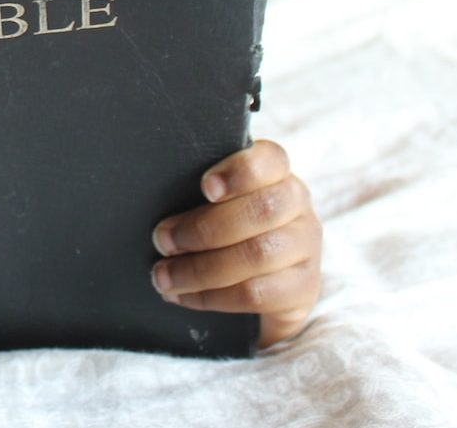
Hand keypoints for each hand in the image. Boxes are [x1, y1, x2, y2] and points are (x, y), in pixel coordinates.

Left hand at [149, 139, 321, 347]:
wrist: (263, 290)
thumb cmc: (226, 232)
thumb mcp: (215, 205)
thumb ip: (200, 195)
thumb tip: (151, 195)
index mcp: (277, 175)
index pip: (271, 160)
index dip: (240, 171)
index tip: (205, 187)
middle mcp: (298, 207)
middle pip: (263, 210)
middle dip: (204, 228)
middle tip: (162, 240)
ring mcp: (305, 249)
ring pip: (258, 255)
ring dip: (200, 268)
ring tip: (164, 275)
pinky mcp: (302, 289)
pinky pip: (256, 294)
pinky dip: (211, 297)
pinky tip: (183, 296)